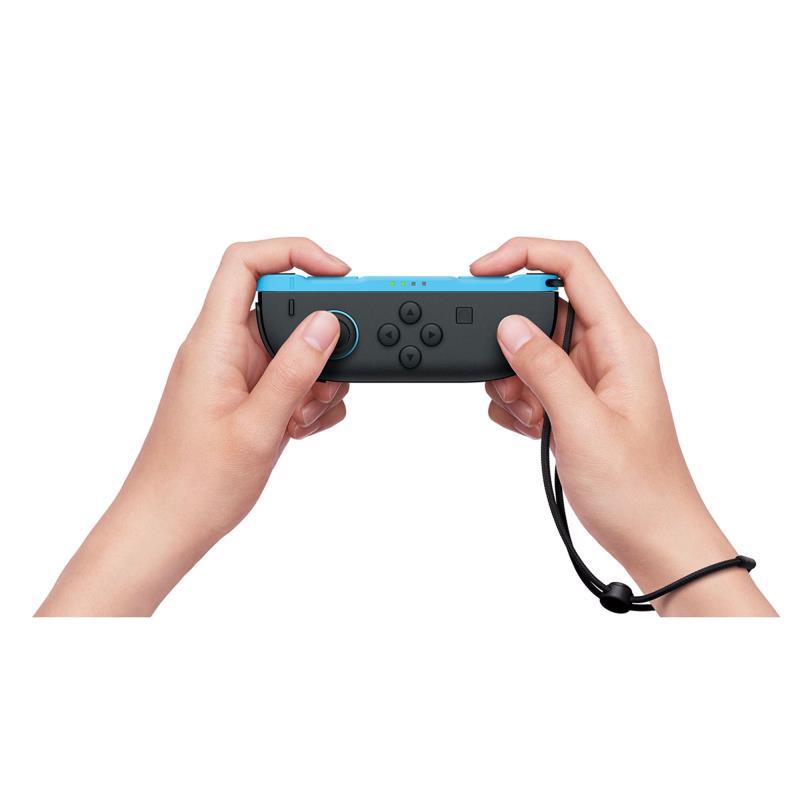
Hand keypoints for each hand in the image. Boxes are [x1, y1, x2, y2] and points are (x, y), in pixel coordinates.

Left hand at [38, 238, 350, 615]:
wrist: (168, 526)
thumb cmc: (194, 483)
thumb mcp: (259, 426)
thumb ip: (295, 370)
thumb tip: (328, 323)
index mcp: (214, 342)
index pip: (246, 262)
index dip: (294, 252)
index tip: (338, 273)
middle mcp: (224, 349)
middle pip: (282, 306)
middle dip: (319, 337)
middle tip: (332, 374)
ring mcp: (236, 374)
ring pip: (293, 347)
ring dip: (315, 377)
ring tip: (305, 416)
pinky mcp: (247, 397)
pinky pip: (289, 378)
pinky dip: (307, 399)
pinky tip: (300, 429)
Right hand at [474, 237, 775, 615]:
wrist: (652, 537)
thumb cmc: (637, 488)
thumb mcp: (583, 425)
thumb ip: (544, 368)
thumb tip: (509, 325)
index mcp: (621, 341)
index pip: (573, 265)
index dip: (523, 254)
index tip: (480, 271)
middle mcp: (605, 351)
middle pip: (541, 308)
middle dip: (509, 340)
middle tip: (505, 379)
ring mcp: (587, 377)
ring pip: (529, 348)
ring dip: (513, 380)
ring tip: (531, 418)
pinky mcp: (573, 401)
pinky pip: (529, 381)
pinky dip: (516, 402)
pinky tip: (532, 431)